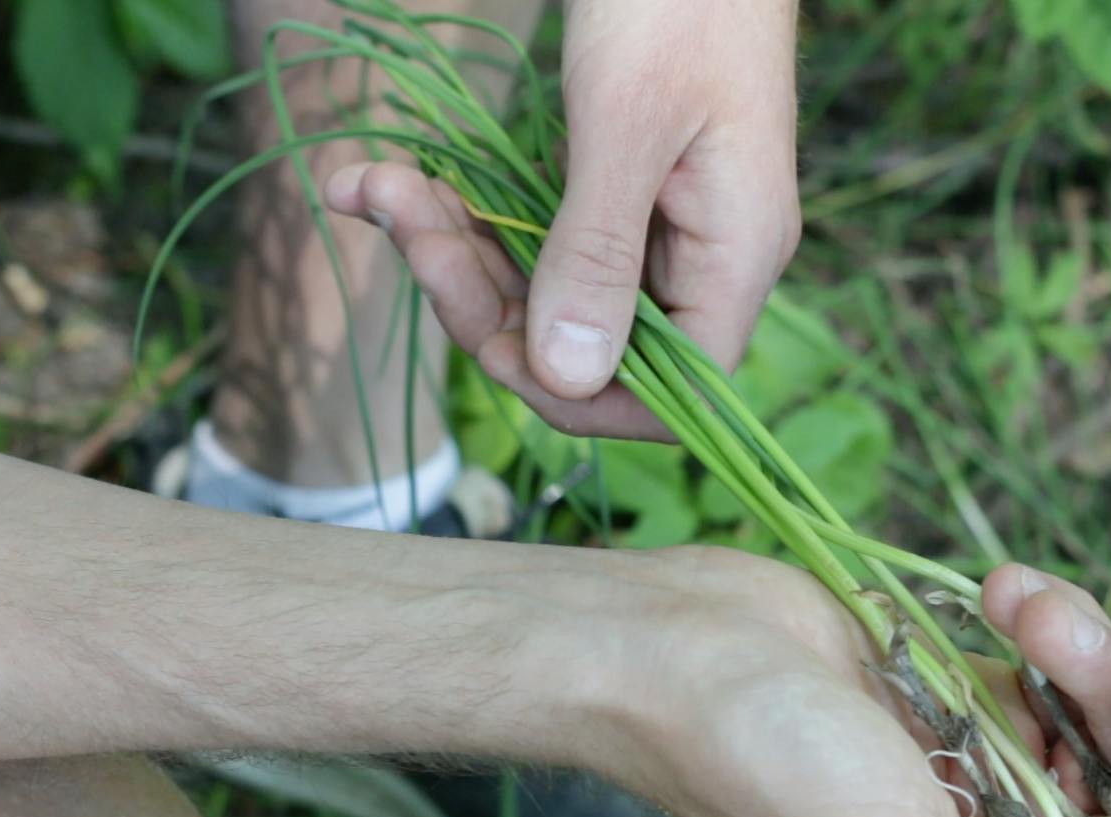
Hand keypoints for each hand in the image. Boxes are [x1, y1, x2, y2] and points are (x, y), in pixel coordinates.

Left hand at [323, 0, 799, 437]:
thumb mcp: (626, 123)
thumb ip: (597, 254)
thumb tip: (569, 378)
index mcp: (733, 260)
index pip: (666, 398)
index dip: (570, 390)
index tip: (482, 337)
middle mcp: (700, 259)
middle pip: (585, 343)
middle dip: (477, 292)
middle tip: (400, 209)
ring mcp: (656, 225)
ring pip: (543, 288)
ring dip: (451, 245)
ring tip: (377, 179)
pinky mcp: (611, 189)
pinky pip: (532, 233)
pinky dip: (462, 208)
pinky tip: (389, 172)